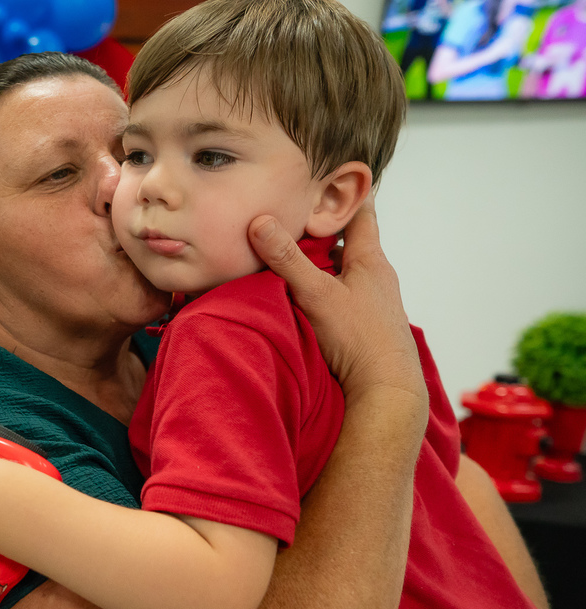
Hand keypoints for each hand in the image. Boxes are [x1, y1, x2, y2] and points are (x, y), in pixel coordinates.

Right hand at [249, 199, 426, 411]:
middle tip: (295, 223)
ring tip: (292, 263)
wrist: (385, 390)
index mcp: (370, 261)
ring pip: (344, 275)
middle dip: (322, 235)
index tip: (330, 180)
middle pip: (348, 246)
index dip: (345, 196)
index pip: (361, 215)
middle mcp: (376, 279)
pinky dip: (325, 293)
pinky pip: (343, 299)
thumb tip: (261, 223)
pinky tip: (306, 303)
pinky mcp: (366, 328)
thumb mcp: (317, 293)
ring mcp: (373, 304)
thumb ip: (287, 259)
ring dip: (322, 268)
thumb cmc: (359, 339)